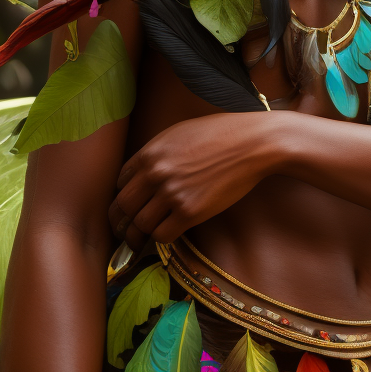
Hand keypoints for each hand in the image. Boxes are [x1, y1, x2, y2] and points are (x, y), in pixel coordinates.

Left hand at [108, 111, 284, 250]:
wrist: (251, 143)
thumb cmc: (220, 133)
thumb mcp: (180, 133)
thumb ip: (158, 153)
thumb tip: (144, 175)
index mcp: (150, 151)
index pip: (120, 182)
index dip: (122, 196)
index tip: (127, 206)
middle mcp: (155, 173)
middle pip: (123, 207)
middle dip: (122, 221)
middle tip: (126, 230)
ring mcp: (172, 193)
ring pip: (140, 225)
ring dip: (141, 234)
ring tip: (144, 238)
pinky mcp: (190, 212)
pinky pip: (162, 235)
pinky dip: (162, 238)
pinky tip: (169, 232)